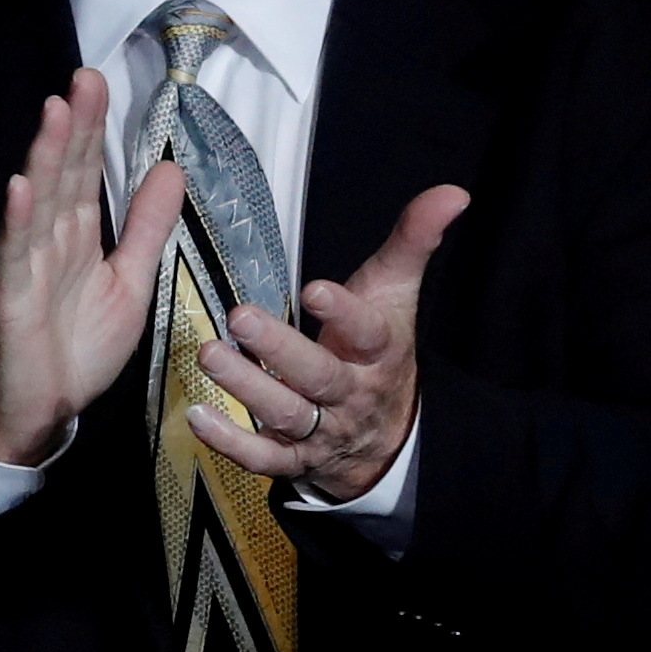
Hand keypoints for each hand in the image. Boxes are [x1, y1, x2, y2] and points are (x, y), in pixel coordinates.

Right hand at [0, 67, 183, 466]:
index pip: (85, 171)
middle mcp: (48, 240)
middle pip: (63, 174)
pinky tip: (19, 188)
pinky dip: (17, 222)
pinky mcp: (9, 297)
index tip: (99, 82)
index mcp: (77, 234)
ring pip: (38, 203)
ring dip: (44, 157)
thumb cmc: (78, 345)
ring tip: (54, 112)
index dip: (92, 128)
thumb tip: (170, 168)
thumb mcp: (130, 281)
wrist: (40, 409)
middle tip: (84, 78)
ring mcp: (26, 265)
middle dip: (72, 126)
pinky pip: (14, 255)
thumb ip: (146, 227)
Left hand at [189, 183, 471, 499]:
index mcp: (379, 352)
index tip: (314, 289)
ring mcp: (323, 429)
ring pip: (287, 413)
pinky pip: (264, 457)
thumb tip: (452, 193)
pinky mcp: (295, 458)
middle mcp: (351, 394)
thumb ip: (414, 240)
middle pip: (320, 375)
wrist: (387, 436)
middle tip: (240, 317)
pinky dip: (231, 441)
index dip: (344, 312)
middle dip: (280, 349)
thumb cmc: (380, 351)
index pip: (368, 333)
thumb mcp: (397, 294)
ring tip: (210, 355)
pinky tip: (198, 416)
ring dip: (246, 387)